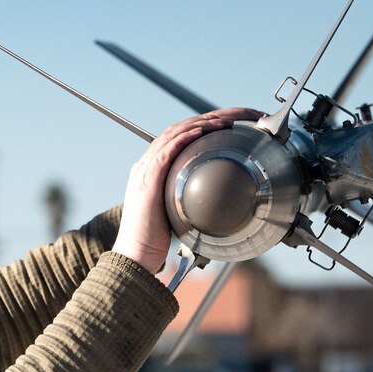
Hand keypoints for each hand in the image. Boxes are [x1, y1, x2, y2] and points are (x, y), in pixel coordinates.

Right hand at [113, 108, 262, 273]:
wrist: (135, 255)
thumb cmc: (153, 238)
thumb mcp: (175, 210)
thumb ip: (187, 197)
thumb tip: (211, 195)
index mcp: (154, 170)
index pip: (181, 137)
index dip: (206, 125)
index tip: (232, 122)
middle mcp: (147, 165)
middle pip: (180, 130)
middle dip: (210, 119)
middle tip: (237, 115)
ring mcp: (145, 171)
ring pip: (173, 134)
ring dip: (201, 123)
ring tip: (224, 119)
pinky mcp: (147, 181)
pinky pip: (165, 151)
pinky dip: (183, 138)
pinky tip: (200, 131)